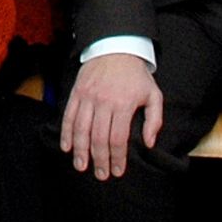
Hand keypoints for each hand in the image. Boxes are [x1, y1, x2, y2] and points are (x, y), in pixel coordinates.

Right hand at [60, 53, 163, 178]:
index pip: (118, 138)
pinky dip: (66, 133)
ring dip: (80, 150)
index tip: (117, 171)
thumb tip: (148, 143)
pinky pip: (69, 115)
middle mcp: (103, 101)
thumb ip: (154, 120)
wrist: (115, 47)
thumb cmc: (136, 75)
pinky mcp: (77, 92)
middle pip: (98, 137)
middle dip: (99, 159)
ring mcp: (88, 96)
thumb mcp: (153, 94)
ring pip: (81, 129)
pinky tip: (66, 147)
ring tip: (81, 166)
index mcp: (123, 103)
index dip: (116, 158)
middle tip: (100, 175)